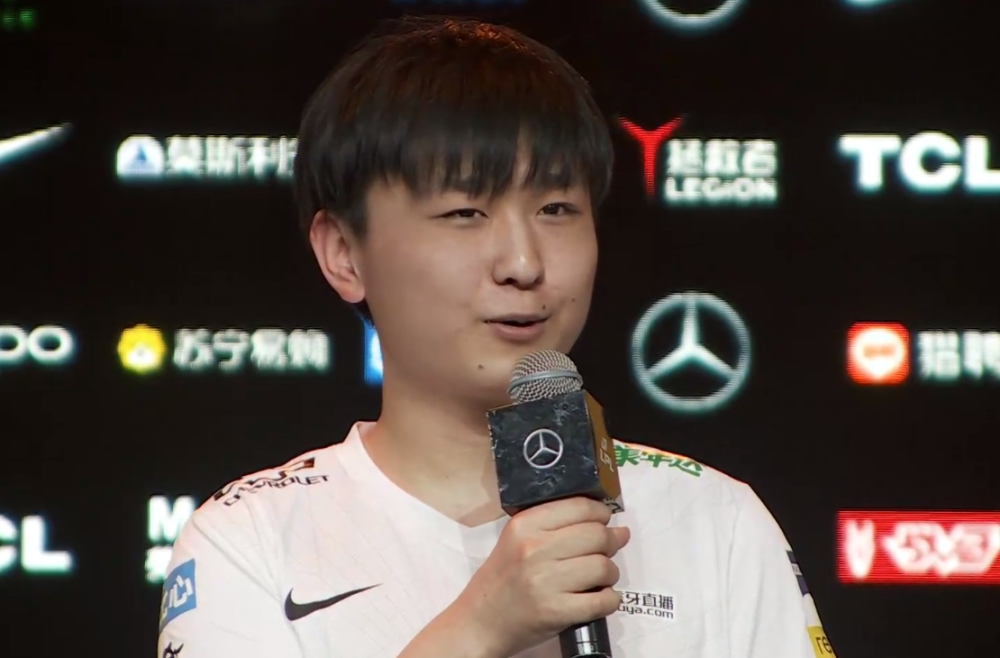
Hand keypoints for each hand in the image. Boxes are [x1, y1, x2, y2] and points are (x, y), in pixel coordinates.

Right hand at [452, 497, 629, 657]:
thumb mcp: (517, 539)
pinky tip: (604, 598)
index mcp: (525, 525)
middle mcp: (534, 549)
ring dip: (611, 573)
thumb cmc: (504, 577)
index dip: (601, 513)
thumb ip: (555, 525)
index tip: (605, 520)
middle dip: (612, 541)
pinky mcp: (555, 611)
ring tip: (602, 577)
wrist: (482, 620)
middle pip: (597, 535)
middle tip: (610, 548)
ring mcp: (545, 581)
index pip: (580, 507)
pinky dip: (610, 600)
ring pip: (603, 567)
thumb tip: (609, 523)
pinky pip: (601, 601)